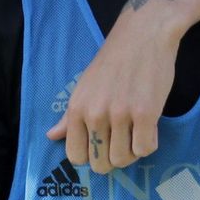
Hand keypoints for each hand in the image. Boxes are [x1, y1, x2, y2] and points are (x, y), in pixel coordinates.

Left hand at [48, 4, 176, 173]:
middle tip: (122, 141)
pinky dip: (148, 143)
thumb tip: (51, 136)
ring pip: (123, 160)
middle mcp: (95, 114)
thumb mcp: (85, 86)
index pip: (75, 156)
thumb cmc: (114, 60)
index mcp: (77, 108)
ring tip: (136, 133)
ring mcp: (120, 115)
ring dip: (132, 152)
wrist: (144, 35)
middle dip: (112, 159)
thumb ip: (70, 116)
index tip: (102, 145)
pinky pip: (145, 149)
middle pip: (100, 164)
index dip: (90, 156)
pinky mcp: (145, 114)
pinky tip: (148, 127)